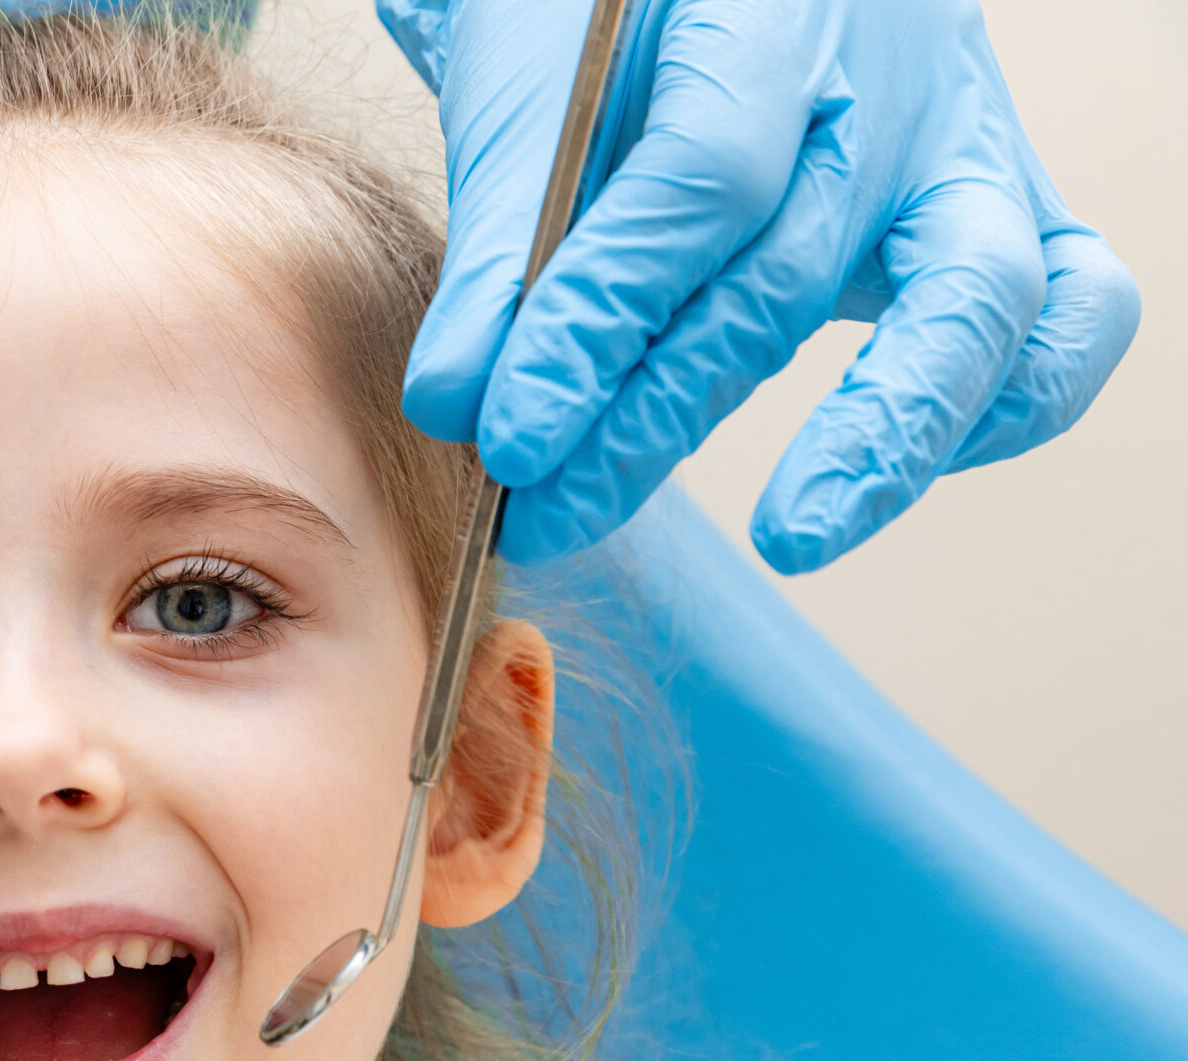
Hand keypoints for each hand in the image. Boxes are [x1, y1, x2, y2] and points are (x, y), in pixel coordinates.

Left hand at [380, 0, 1139, 570]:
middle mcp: (894, 81)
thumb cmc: (614, 14)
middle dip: (656, 417)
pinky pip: (1071, 311)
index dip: (600, 320)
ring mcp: (967, 146)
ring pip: (978, 299)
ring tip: (793, 538)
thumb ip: (505, 235)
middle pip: (790, 274)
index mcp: (769, 12)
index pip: (701, 181)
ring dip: (884, 438)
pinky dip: (1007, 404)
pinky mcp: (1010, 208)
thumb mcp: (537, 77)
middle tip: (550, 507)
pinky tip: (881, 475)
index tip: (509, 433)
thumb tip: (459, 406)